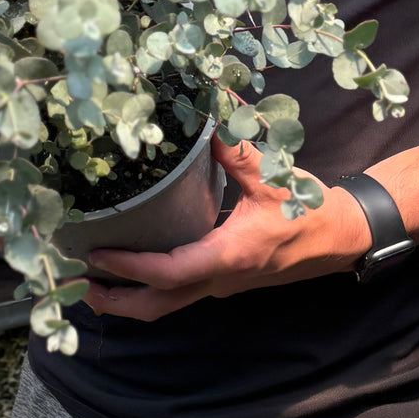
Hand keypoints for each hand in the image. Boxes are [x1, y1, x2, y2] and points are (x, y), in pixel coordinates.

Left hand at [83, 138, 370, 321]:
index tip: (98, 253)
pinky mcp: (225, 281)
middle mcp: (221, 279)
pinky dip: (150, 287)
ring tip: (91, 279)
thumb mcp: (274, 176)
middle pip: (159, 306)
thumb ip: (237, 147)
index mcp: (230, 256)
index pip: (171, 272)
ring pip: (167, 304)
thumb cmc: (310, 210)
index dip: (132, 266)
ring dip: (128, 297)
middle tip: (76, 285)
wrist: (342, 239)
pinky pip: (180, 293)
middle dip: (116, 300)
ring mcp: (223, 285)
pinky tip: (132, 267)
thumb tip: (207, 111)